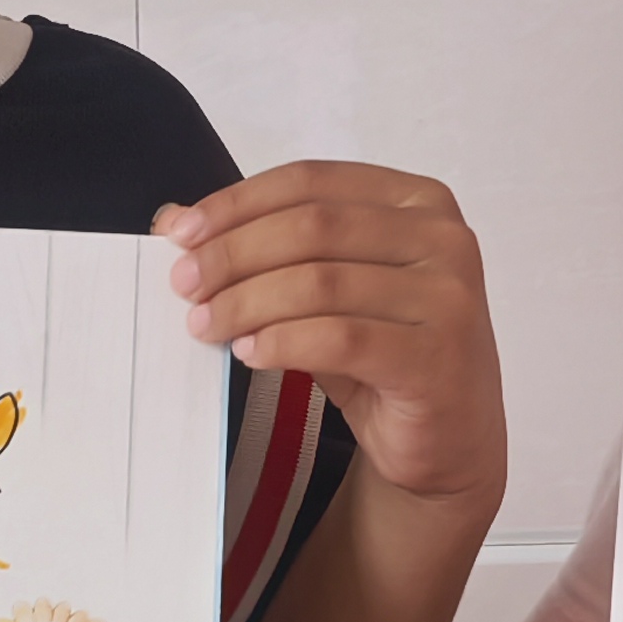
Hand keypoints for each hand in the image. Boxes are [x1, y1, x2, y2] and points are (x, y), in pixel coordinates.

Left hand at [161, 162, 504, 525]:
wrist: (450, 439)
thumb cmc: (385, 356)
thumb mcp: (325, 292)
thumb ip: (266, 250)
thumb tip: (172, 219)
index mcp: (419, 201)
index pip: (312, 181)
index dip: (238, 203)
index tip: (180, 233)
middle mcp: (443, 239)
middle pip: (313, 226)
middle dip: (234, 254)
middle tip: (184, 284)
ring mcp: (449, 298)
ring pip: (321, 283)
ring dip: (248, 302)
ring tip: (206, 325)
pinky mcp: (438, 357)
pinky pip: (340, 338)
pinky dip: (283, 342)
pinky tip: (250, 352)